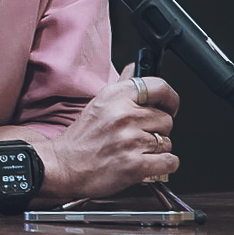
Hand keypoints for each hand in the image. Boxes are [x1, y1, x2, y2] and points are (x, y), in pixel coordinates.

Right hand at [38, 63, 179, 199]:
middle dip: (157, 130)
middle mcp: (123, 115)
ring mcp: (130, 140)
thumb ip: (122, 86)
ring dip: (156, 150)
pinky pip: (170, 162)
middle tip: (138, 135)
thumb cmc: (80, 139)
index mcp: (114, 96)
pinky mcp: (136, 165)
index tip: (169, 106)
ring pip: (168, 142)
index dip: (170, 99)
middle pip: (167, 120)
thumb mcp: (98, 103)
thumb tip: (136, 68)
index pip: (159, 87)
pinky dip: (161, 166)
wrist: (63, 167)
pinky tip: (144, 163)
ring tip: (135, 151)